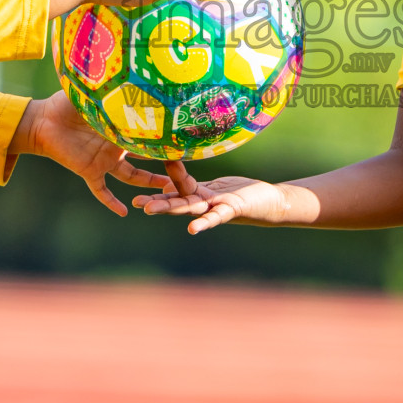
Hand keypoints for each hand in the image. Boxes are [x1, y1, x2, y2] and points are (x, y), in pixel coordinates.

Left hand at [20, 92, 174, 215]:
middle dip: (166, 164)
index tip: (188, 141)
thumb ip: (115, 93)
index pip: (149, 134)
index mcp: (122, 126)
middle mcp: (118, 145)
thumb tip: (137, 80)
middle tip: (187, 170)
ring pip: (132, 177)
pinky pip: (101, 191)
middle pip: (147, 158)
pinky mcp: (90, 171)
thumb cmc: (69, 102)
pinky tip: (124, 213)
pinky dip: (111, 202)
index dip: (167, 139)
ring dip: (148, 185)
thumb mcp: (96, 96)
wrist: (43, 120)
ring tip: (167, 193)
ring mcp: (105, 161)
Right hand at [132, 166, 290, 233]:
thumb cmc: (240, 193)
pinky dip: (204, 222)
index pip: (173, 193)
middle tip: (135, 204)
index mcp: (198, 196)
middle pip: (176, 203)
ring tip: (151, 210)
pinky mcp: (232, 209)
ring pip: (190, 207)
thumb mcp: (212, 187)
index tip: (134, 195)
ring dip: (171, 209)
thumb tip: (170, 173)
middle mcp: (204, 203)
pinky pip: (216, 216)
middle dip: (157, 203)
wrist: (268, 202)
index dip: (155, 193)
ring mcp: (215, 207)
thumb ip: (192, 184)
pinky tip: (192, 229)